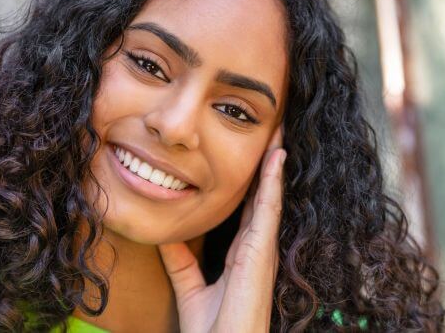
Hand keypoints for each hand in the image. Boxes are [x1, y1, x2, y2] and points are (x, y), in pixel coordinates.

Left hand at [158, 124, 285, 332]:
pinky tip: (276, 158)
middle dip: (268, 165)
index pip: (251, 208)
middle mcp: (257, 248)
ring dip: (274, 164)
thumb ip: (180, 262)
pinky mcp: (260, 254)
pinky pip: (268, 210)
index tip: (256, 154)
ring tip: (278, 132)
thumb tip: (166, 235)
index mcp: (243, 255)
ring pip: (270, 196)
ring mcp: (262, 249)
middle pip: (264, 197)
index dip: (255, 181)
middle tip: (274, 131)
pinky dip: (272, 183)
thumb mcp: (190, 288)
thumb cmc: (212, 331)